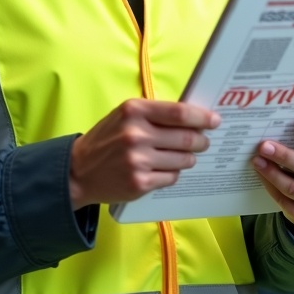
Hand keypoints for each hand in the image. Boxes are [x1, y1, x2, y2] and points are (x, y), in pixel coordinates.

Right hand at [69, 99, 218, 207]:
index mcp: (134, 111)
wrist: (78, 171)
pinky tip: (163, 169)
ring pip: (182, 160)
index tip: (214, 121)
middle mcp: (136, 134)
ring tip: (183, 156)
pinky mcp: (139, 183)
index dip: (202, 117)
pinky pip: (171, 177)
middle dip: (200, 141)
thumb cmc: (106, 139)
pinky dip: (173, 174)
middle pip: (186, 138)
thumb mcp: (125, 116)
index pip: (179, 113)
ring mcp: (138, 160)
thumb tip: (193, 117)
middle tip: (203, 142)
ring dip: (188, 158)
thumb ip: (155, 114)